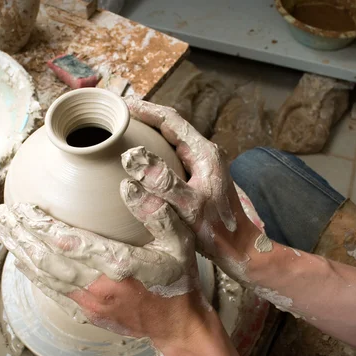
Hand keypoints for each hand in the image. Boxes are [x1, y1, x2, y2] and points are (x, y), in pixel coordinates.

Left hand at [0, 179, 207, 340]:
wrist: (179, 327)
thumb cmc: (179, 280)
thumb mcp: (179, 241)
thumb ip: (156, 211)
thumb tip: (128, 184)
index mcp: (118, 264)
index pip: (67, 241)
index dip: (41, 224)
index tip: (22, 207)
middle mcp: (98, 286)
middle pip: (48, 259)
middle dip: (22, 235)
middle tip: (3, 215)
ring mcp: (91, 303)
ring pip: (46, 276)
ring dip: (22, 254)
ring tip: (4, 234)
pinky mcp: (89, 314)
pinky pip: (54, 294)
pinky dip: (35, 277)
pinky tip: (23, 263)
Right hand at [123, 97, 260, 281]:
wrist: (239, 249)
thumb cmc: (217, 231)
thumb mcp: (188, 207)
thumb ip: (162, 183)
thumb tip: (131, 157)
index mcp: (204, 153)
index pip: (171, 120)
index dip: (145, 110)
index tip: (121, 105)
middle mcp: (205, 154)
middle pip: (171, 126)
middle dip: (144, 117)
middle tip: (117, 116)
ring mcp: (202, 166)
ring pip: (172, 140)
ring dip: (149, 133)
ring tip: (124, 131)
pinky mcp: (198, 178)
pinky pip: (172, 156)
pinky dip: (154, 151)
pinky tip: (139, 160)